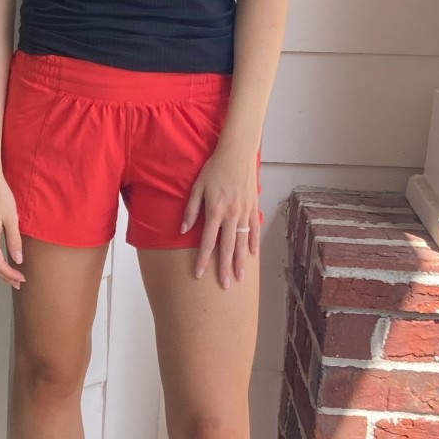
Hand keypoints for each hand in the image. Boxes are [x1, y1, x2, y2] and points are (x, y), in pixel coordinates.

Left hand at [181, 137, 260, 286]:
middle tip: (224, 285)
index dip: (202, 259)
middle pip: (227, 247)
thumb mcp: (197, 187)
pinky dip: (254, 243)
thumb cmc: (214, 169)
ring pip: (242, 242)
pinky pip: (255, 229)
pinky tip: (252, 256)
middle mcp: (231, 214)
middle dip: (224, 268)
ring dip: (240, 261)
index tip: (198, 274)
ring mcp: (245, 211)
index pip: (207, 241)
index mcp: (215, 210)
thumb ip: (191, 210)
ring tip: (239, 277)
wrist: (237, 153)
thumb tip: (183, 230)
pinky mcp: (254, 207)